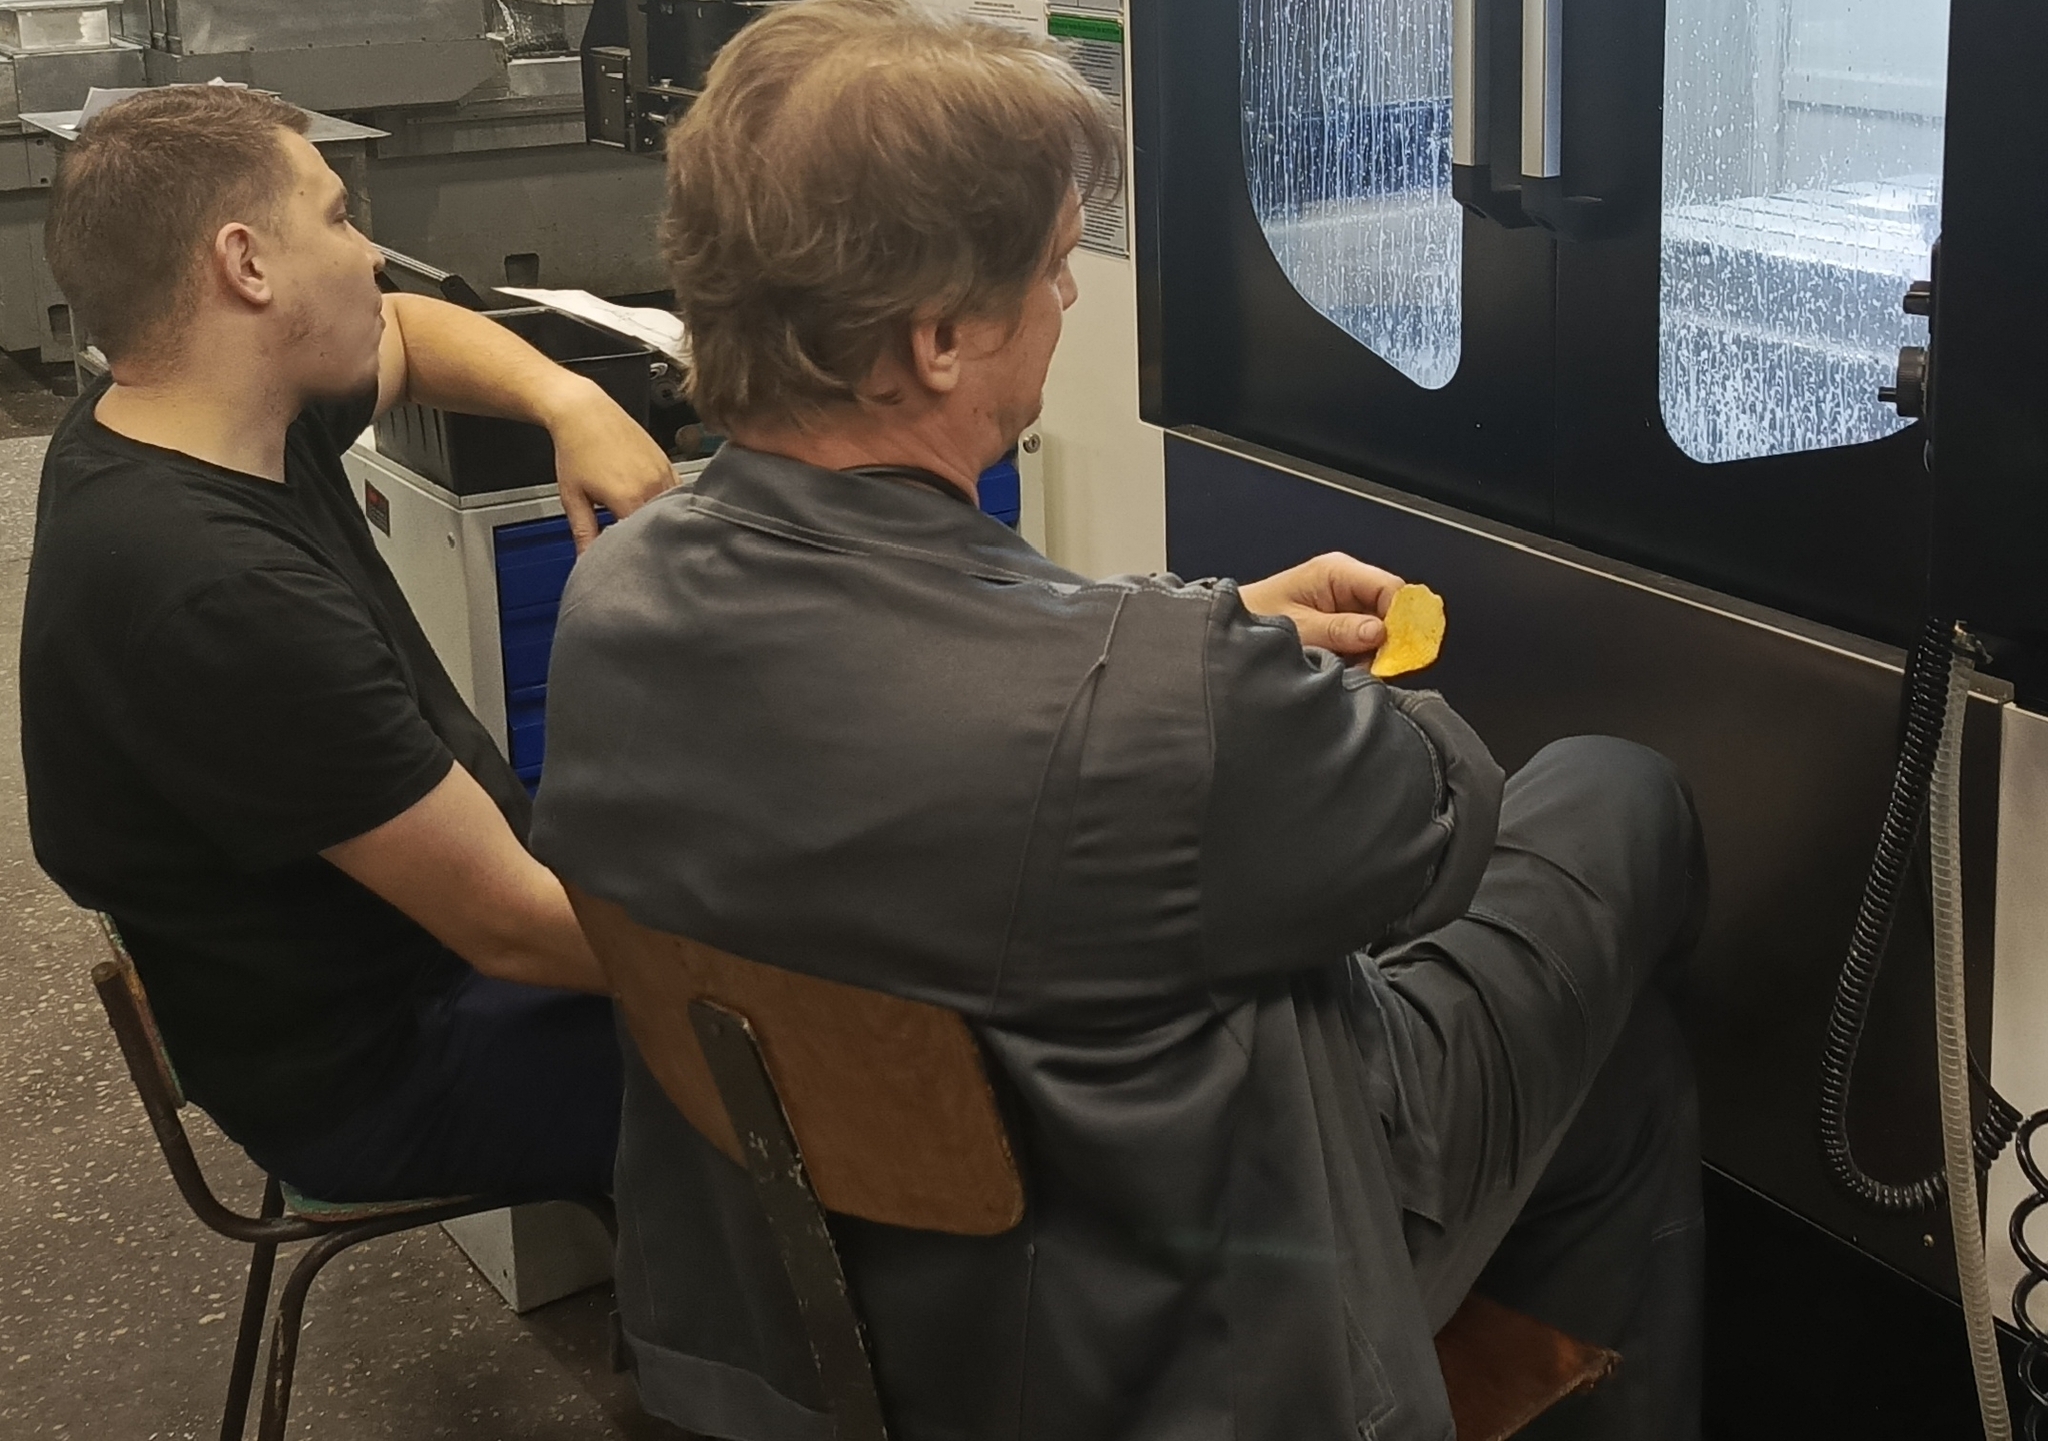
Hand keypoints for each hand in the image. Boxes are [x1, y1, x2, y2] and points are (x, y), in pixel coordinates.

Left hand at [544, 378, 676, 551]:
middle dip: (649, 540)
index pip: (641, 540)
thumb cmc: (576, 447)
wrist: (584, 410)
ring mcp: (663, 473)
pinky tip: (656, 510)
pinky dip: (668, 506)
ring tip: (647, 530)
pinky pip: (676, 494)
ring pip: (671, 512)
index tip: (627, 562)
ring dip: (661, 523)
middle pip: (660, 528)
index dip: (634, 553)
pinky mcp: (668, 464)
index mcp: (629, 497)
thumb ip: (584, 532)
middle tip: (638, 550)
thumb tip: (587, 561)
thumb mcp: (572, 496)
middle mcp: (652, 485)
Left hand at [1237, 552, 1405, 660]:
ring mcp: (1345, 608)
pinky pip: (1365, 646)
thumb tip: (1379, 632)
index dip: (1402, 617)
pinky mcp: (1340, 630)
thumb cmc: (1253, 621)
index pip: (1390, 588)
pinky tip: (1343, 672)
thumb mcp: (1298, 628)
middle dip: (1388, 641)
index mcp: (1337, 572)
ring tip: (1348, 671)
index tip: (1400, 649)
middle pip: (1391, 612)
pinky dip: (1360, 662)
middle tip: (1372, 666)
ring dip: (1372, 656)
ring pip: (1381, 633)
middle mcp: (1346, 586)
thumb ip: (1338, 630)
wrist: (1225, 634)